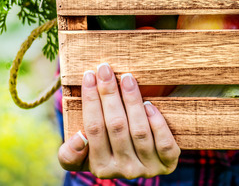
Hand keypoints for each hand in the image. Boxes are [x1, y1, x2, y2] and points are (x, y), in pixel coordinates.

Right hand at [58, 63, 180, 177]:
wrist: (144, 160)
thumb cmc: (110, 149)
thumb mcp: (84, 156)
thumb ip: (71, 153)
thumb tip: (78, 138)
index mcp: (100, 168)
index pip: (93, 129)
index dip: (90, 101)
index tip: (89, 76)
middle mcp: (124, 170)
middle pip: (116, 126)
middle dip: (109, 94)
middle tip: (105, 68)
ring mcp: (148, 168)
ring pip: (139, 131)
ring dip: (132, 101)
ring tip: (127, 78)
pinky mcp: (168, 163)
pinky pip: (164, 144)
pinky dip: (157, 123)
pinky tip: (149, 104)